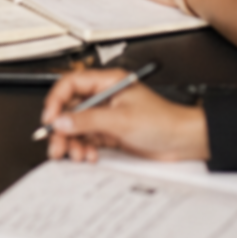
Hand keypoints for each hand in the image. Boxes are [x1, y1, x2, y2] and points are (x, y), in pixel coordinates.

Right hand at [40, 69, 209, 162]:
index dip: (56, 101)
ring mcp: (107, 115)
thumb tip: (62, 121)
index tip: (51, 119)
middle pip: (71, 108)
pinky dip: (85, 148)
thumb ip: (89, 120)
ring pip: (78, 126)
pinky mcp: (111, 132)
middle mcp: (104, 96)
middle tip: (56, 144)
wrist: (185, 141)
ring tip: (76, 154)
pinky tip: (89, 155)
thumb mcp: (121, 120)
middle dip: (62, 127)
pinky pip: (89, 139)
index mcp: (106, 82)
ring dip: (74, 141)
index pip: (70, 84)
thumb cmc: (164, 121)